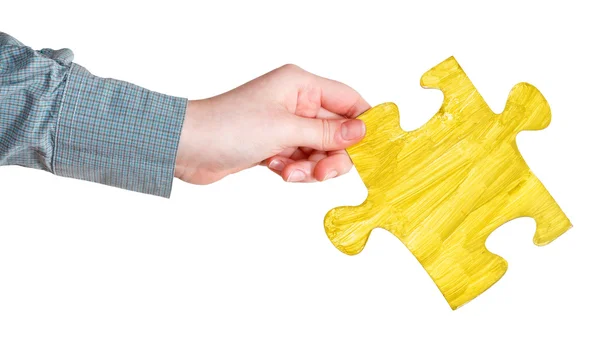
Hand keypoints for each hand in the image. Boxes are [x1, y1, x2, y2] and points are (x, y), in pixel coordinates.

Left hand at [174, 64, 369, 183]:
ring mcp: (284, 125)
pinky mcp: (273, 145)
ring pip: (318, 150)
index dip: (362, 124)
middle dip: (332, 155)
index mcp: (300, 85)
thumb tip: (361, 131)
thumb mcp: (285, 129)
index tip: (373, 148)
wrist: (185, 147)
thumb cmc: (228, 126)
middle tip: (322, 174)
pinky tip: (276, 170)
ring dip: (310, 167)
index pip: (347, 100)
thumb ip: (326, 133)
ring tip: (289, 173)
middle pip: (336, 132)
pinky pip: (300, 160)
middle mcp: (295, 102)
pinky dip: (294, 170)